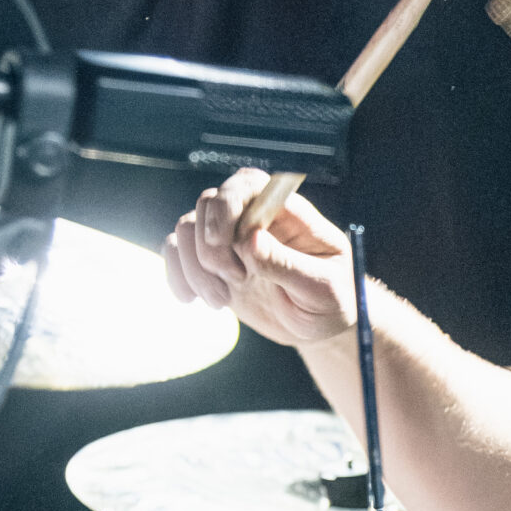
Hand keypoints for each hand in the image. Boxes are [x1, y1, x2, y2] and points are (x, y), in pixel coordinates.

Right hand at [164, 171, 357, 352]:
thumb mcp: (322, 289)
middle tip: (235, 281)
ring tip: (220, 301)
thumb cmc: (334, 301)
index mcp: (288, 213)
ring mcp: (231, 238)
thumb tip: (250, 240)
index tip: (226, 244)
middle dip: (210, 245)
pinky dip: (176, 274)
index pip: (248, 184)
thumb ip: (287, 264)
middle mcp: (255, 218)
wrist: (321, 326)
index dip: (227, 205)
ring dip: (194, 267)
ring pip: (188, 227)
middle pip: (209, 202)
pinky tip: (191, 299)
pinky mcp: (214, 261)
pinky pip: (177, 251)